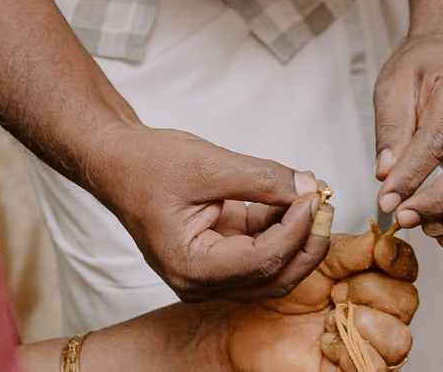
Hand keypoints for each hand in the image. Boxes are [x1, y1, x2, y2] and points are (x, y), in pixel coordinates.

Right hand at [98, 126, 330, 302]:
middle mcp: (200, 282)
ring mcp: (210, 273)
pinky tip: (291, 197)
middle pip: (273, 276)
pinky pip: (260, 249)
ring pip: (271, 267)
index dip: (296, 230)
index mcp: (190, 268)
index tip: (315, 196)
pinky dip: (280, 226)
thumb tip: (308, 187)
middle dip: (305, 240)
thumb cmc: (147, 164)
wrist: (118, 161)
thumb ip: (261, 178)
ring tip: (311, 193)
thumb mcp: (208, 164)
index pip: (262, 261)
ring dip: (296, 234)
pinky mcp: (218, 255)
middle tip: (324, 201)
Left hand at [223, 226, 421, 370]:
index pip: (404, 268)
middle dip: (375, 292)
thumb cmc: (272, 287)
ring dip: (367, 324)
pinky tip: (325, 340)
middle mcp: (370, 311)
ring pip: (400, 341)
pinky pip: (374, 369)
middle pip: (407, 302)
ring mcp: (361, 343)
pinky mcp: (346, 371)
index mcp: (366, 276)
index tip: (382, 250)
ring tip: (331, 317)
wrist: (239, 321)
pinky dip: (351, 352)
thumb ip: (350, 246)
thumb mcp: (312, 255)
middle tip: (338, 290)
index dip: (399, 258)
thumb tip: (382, 237)